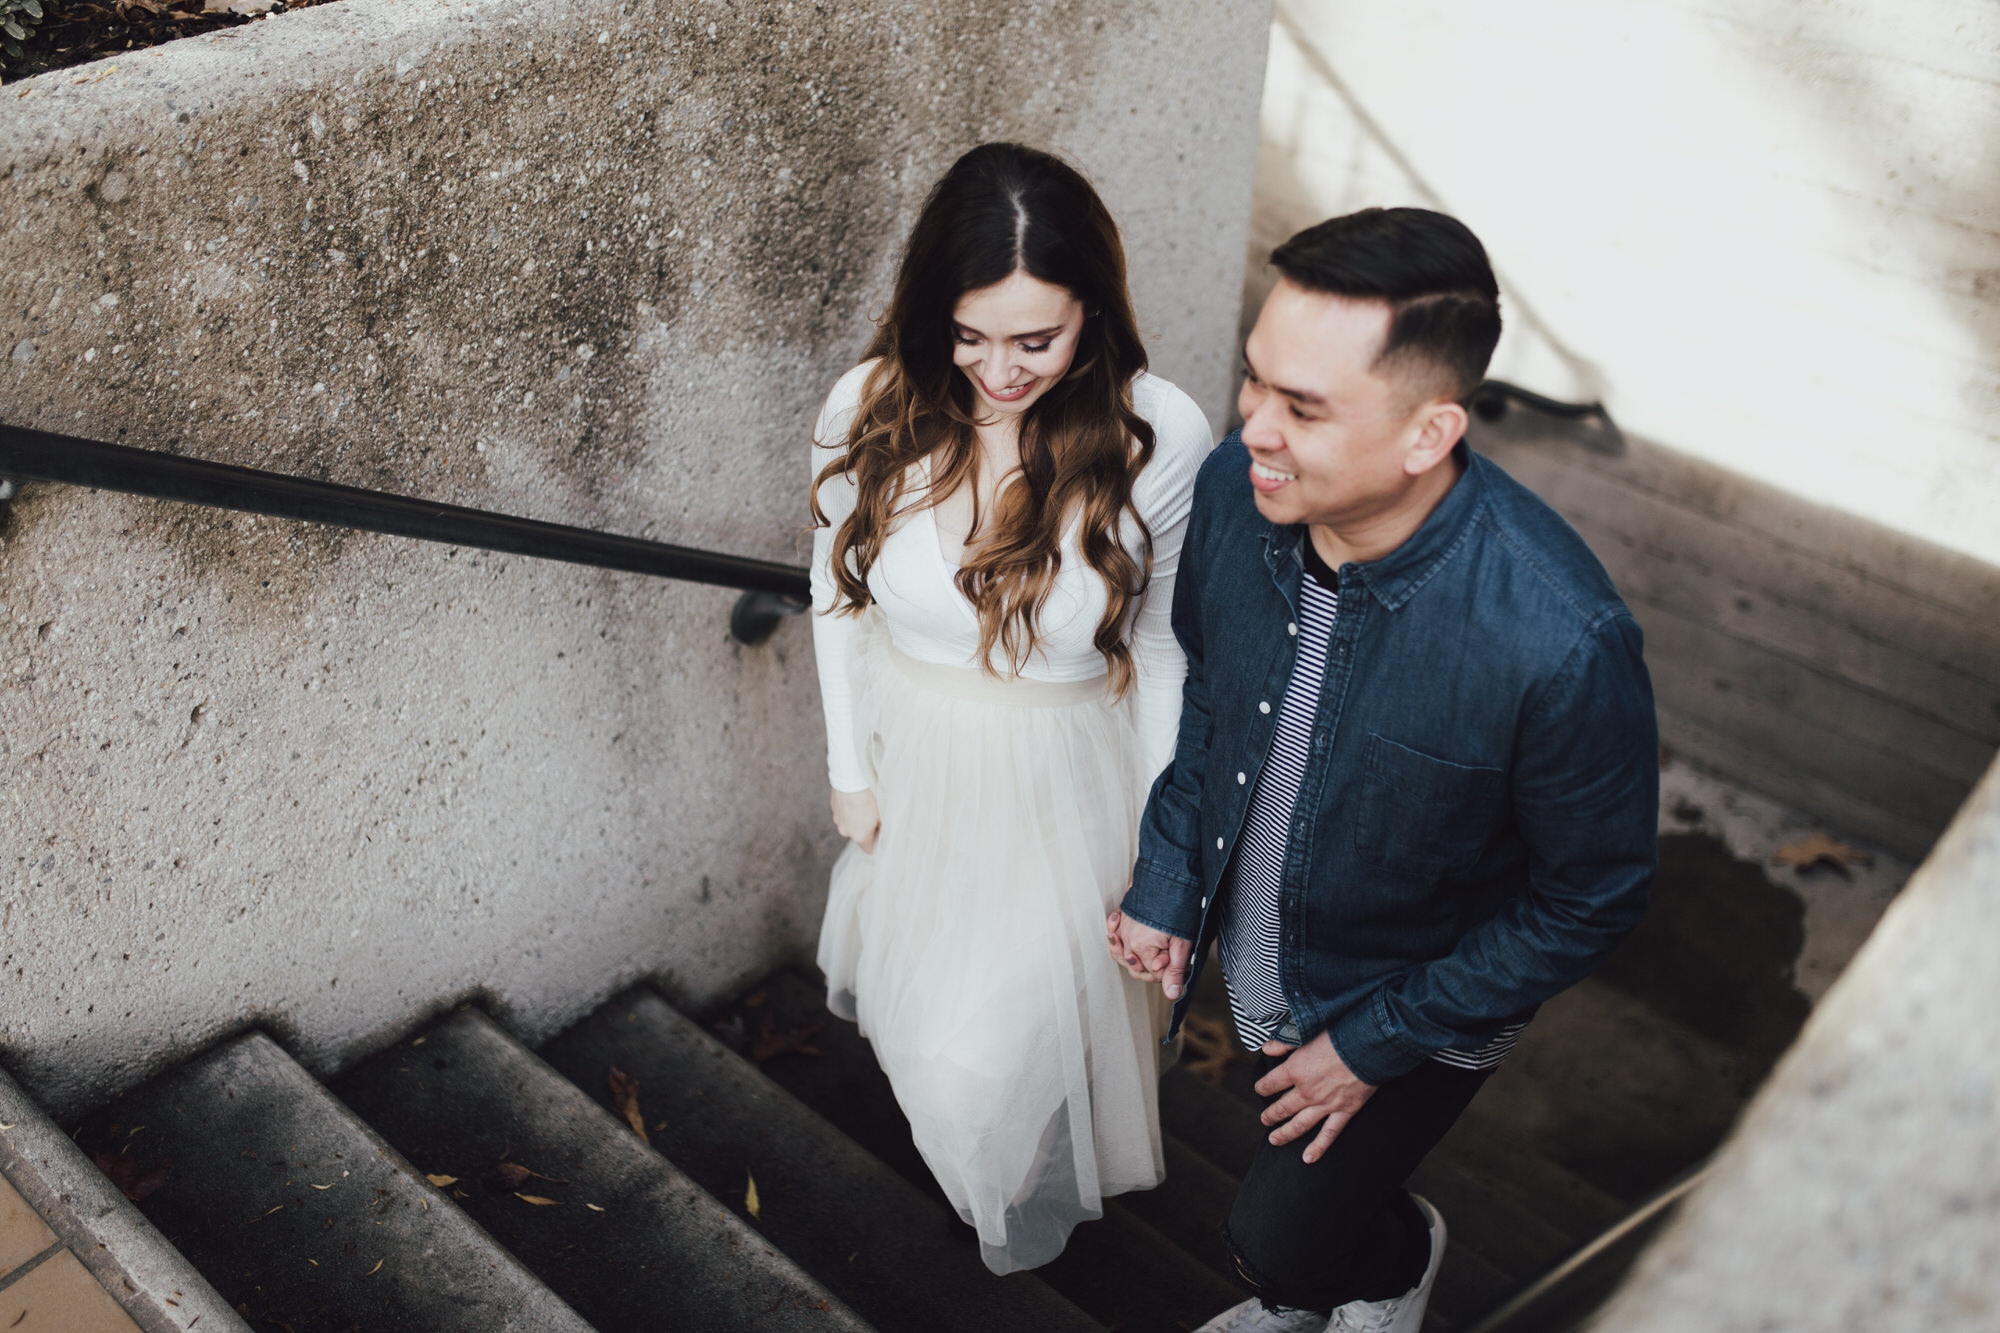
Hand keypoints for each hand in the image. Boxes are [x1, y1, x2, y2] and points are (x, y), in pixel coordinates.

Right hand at [830, 787, 879, 852]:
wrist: (850, 782)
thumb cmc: (867, 799)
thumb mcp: (880, 815)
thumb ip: (880, 828)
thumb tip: (882, 833)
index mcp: (860, 836)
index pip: (869, 850)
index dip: (876, 844)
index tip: (880, 835)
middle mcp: (847, 833)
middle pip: (859, 837)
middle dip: (866, 830)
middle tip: (873, 817)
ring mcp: (838, 822)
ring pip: (850, 826)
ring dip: (856, 821)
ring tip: (862, 807)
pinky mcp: (834, 812)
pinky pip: (844, 816)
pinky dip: (849, 813)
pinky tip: (854, 802)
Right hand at [1104, 909, 1194, 999]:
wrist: (1169, 878)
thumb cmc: (1178, 909)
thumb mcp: (1182, 943)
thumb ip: (1175, 970)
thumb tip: (1172, 994)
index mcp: (1140, 947)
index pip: (1152, 974)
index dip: (1169, 972)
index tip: (1180, 962)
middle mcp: (1127, 938)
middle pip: (1135, 966)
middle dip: (1153, 967)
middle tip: (1170, 957)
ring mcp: (1122, 927)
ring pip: (1121, 953)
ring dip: (1135, 957)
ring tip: (1152, 954)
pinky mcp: (1122, 917)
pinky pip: (1114, 934)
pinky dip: (1119, 938)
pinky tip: (1127, 937)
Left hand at [1254, 1030, 1377, 1163]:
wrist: (1369, 1046)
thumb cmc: (1338, 1035)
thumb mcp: (1306, 1034)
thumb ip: (1284, 1043)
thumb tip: (1266, 1049)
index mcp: (1295, 1070)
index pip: (1270, 1083)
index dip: (1262, 1087)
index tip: (1259, 1089)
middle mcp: (1307, 1091)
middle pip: (1282, 1108)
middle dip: (1270, 1115)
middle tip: (1264, 1119)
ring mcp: (1325, 1104)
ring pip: (1299, 1125)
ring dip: (1285, 1134)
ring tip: (1274, 1140)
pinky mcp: (1345, 1111)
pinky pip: (1329, 1134)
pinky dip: (1318, 1148)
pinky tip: (1307, 1158)